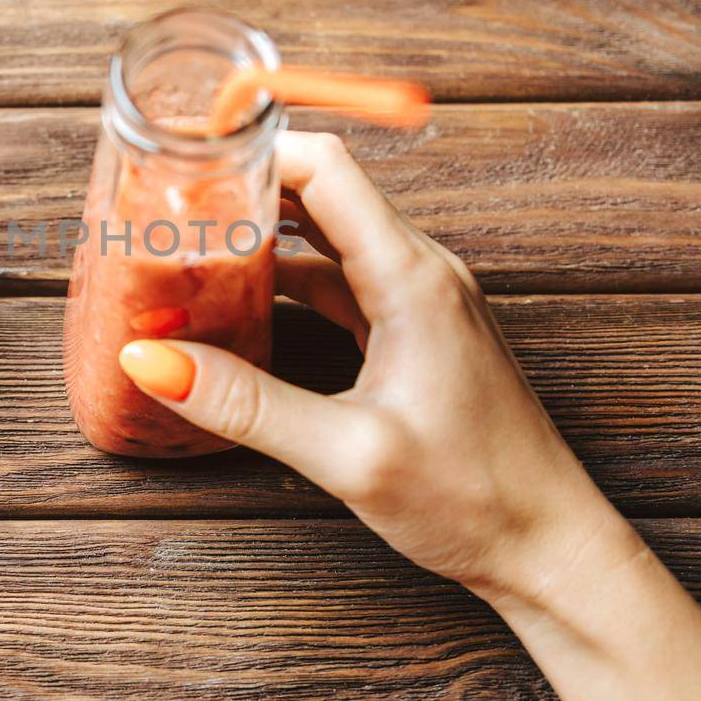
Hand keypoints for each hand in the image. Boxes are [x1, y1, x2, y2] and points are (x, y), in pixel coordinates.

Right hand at [117, 130, 618, 603]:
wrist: (550, 547)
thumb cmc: (476, 499)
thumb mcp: (346, 453)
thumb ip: (245, 403)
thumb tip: (150, 359)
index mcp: (412, 278)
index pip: (325, 168)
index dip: (254, 154)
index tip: (187, 166)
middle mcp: (421, 272)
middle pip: (322, 192)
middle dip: (245, 192)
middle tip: (169, 212)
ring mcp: (422, 301)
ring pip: (330, 238)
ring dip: (265, 237)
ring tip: (191, 253)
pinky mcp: (416, 333)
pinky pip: (344, 281)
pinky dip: (291, 280)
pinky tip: (245, 304)